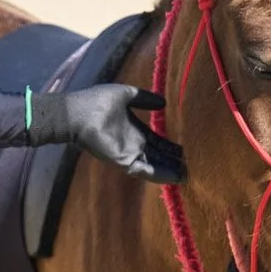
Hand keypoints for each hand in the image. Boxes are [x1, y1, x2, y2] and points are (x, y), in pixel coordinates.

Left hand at [30, 84, 186, 184]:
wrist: (77, 112)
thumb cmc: (97, 101)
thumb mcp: (126, 95)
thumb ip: (144, 98)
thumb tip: (163, 102)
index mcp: (134, 129)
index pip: (157, 140)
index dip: (171, 145)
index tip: (187, 149)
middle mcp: (133, 143)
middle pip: (158, 155)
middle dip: (174, 160)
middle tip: (193, 165)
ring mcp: (128, 153)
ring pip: (154, 164)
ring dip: (170, 170)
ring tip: (188, 175)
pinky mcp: (122, 160)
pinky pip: (143, 169)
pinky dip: (158, 174)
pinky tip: (173, 176)